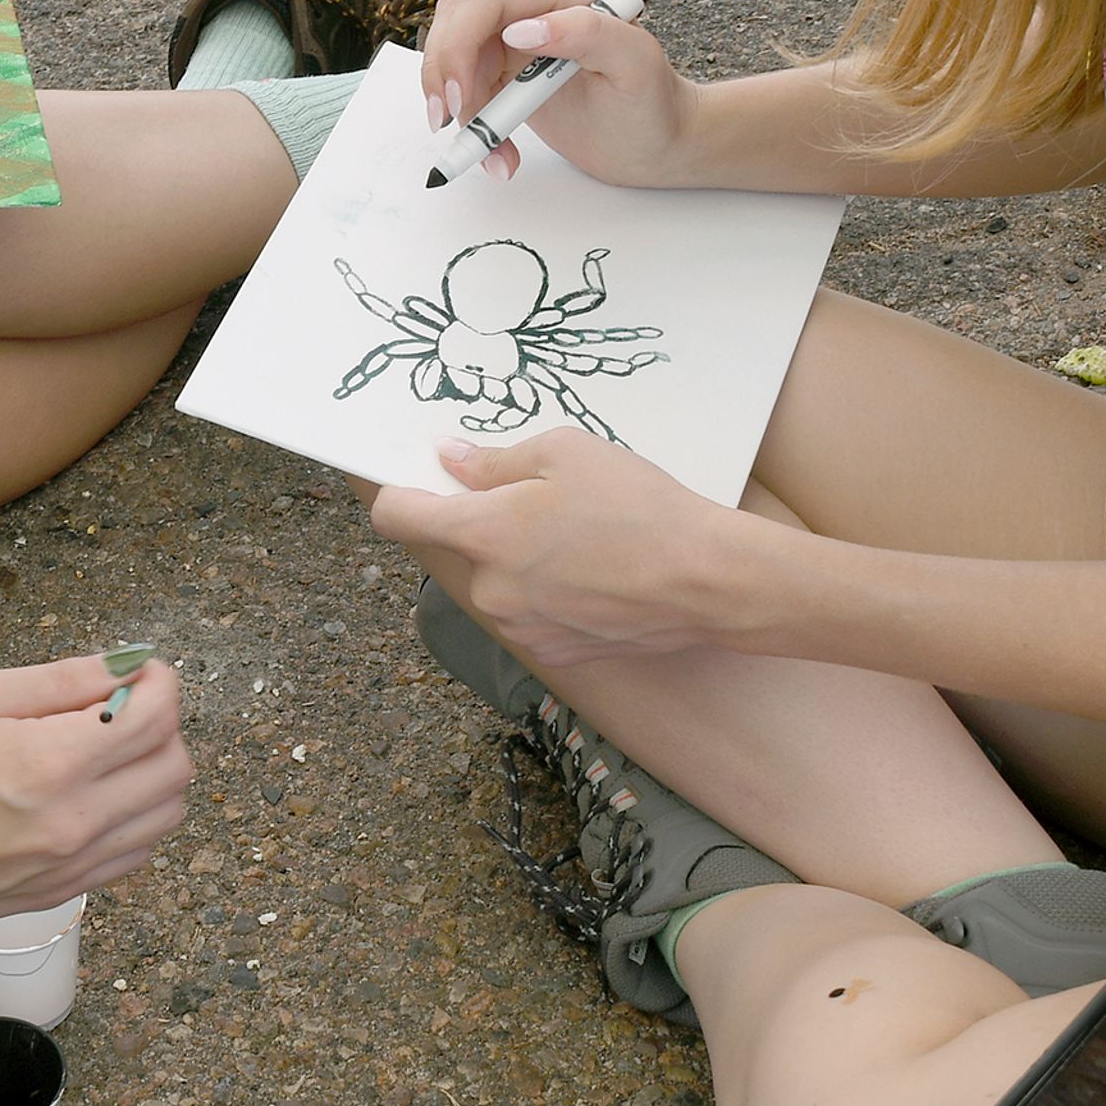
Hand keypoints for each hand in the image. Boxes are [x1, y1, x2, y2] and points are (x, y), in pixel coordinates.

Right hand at [0, 653, 191, 931]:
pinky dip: (138, 817)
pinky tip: (98, 795)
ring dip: (155, 773)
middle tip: (122, 707)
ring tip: (110, 753)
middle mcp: (76, 820)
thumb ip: (59, 680)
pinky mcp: (64, 890)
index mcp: (52, 764)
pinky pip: (138, 852)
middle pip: (175, 766)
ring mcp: (74, 864)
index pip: (156, 716)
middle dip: (162, 723)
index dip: (158, 681)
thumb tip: (124, 664)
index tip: (137, 671)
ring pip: (167, 813)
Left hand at [368, 429, 747, 668]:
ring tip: (584, 539)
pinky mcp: (554, 653)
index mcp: (484, 533)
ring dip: (523, 561)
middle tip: (547, 501)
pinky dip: (552, 594)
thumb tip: (450, 460)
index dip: (398, 492)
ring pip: (500, 582)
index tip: (414, 479)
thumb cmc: (640, 507)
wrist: (707, 580)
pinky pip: (534, 614)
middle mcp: (490, 589)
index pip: (398, 517)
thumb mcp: (566, 453)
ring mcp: (521, 628)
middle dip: (490, 523)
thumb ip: (494, 461)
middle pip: (463, 548)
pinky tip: (598, 574)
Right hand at [417, 0, 697, 186]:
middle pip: (456, 22)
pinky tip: (499, 153)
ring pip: (452, 59)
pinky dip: (471, 128)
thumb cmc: (655, 105)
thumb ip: (587, 33)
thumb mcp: (635, 65)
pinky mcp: (505, 77)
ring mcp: (515, 43)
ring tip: (496, 154)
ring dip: (459, 110)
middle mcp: (533, 10)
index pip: (486, 0)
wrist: (656, 144)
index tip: (463, 96)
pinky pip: (465, 93)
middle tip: (454, 120)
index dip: (460, 44)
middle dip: (445, 73)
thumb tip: (523, 30)